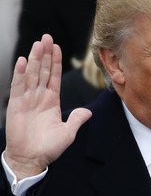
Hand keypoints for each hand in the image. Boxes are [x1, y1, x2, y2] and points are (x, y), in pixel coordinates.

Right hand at [5, 35, 90, 178]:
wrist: (31, 159)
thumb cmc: (48, 148)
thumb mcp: (68, 132)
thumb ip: (77, 119)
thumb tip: (88, 112)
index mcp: (52, 101)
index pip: (54, 76)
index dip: (56, 62)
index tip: (57, 47)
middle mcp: (39, 97)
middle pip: (43, 70)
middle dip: (45, 54)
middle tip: (47, 37)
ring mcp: (27, 99)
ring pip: (32, 74)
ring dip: (35, 59)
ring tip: (38, 43)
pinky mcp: (17, 105)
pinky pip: (19, 86)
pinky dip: (21, 73)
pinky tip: (23, 61)